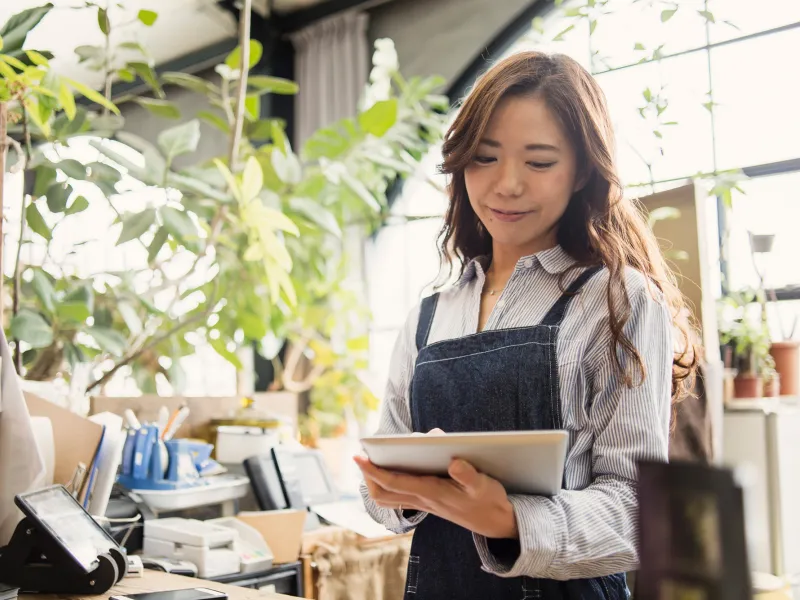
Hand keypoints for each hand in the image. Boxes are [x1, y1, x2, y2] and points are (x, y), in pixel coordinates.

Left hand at [355, 447, 517, 539]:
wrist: (497, 522)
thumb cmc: (489, 500)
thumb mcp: (484, 486)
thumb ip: (469, 475)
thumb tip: (453, 462)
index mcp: (432, 493)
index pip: (394, 482)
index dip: (373, 470)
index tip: (358, 456)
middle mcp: (423, 500)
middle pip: (382, 494)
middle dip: (368, 477)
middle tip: (362, 457)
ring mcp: (424, 503)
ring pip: (388, 498)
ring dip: (375, 482)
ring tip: (372, 461)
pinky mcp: (428, 503)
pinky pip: (399, 497)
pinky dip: (389, 484)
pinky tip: (393, 468)